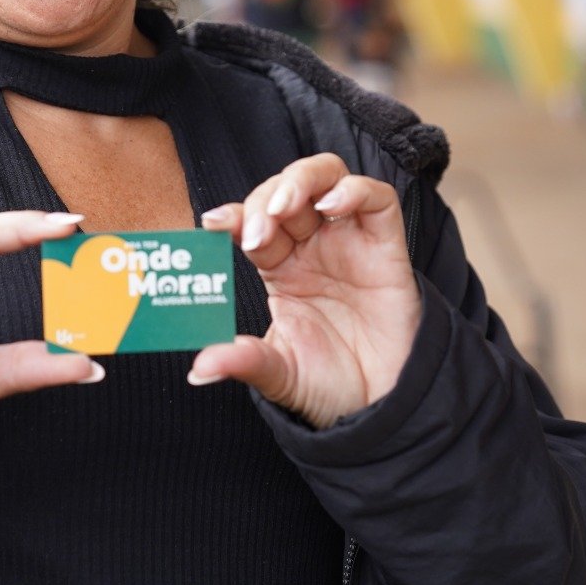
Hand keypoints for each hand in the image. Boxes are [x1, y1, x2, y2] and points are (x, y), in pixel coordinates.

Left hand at [190, 154, 421, 428]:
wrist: (384, 406)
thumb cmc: (331, 384)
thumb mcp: (280, 374)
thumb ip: (244, 361)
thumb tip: (199, 369)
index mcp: (280, 268)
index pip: (251, 223)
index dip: (232, 216)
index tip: (212, 224)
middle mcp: (312, 246)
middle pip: (283, 191)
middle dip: (262, 201)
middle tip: (256, 232)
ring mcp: (349, 241)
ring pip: (325, 178)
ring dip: (300, 181)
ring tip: (284, 208)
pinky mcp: (386, 245)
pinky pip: (376, 198)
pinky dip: (353, 190)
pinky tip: (332, 204)